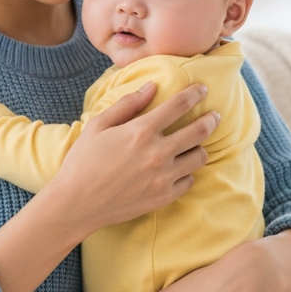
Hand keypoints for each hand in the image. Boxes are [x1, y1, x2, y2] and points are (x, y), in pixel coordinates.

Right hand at [50, 82, 220, 236]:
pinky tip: (179, 167)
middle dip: (211, 119)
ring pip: (199, 157)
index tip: (203, 88)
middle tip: (214, 115)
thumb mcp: (98, 125)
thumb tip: (151, 87)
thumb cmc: (83, 161)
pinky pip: (189, 181)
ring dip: (200, 147)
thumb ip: (128, 104)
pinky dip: (187, 172)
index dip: (195, 93)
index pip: (179, 105)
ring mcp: (163, 177)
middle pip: (199, 131)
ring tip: (194, 143)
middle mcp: (157, 153)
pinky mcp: (163, 197)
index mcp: (141, 131)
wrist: (76, 204)